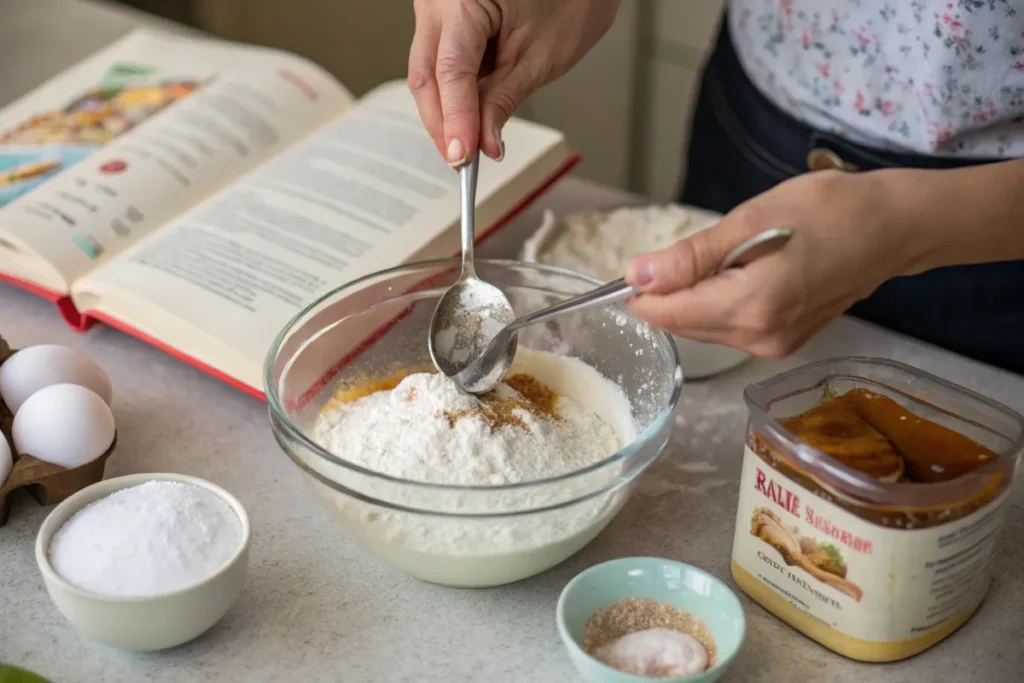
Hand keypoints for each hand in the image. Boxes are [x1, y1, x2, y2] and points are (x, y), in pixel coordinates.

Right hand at [409, 0, 619, 164]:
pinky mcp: (446, 15)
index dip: (455, 119)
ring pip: (428, 68)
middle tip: (462, 159)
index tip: (462, 156)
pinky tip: (468, 114)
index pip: (450, 70)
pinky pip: (440, 58)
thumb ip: (503, 100)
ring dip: (447, 108)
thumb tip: (483, 142)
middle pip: (426, 72)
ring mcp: (438, 4)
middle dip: (443, 121)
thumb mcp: (539, 57)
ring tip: (468, 142)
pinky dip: (453, 89)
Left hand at [624, 170, 921, 356]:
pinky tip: (740, 274)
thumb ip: (690, 257)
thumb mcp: (750, 221)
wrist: (892, 227)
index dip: (641, 291)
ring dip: (695, 297)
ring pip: (703, 327)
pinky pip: (729, 328)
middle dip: (669, 292)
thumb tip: (637, 276)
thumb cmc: (827, 211)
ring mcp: (774, 346)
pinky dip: (719, 302)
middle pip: (681, 325)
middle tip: (690, 249)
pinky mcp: (783, 342)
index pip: (666, 314)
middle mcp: (759, 339)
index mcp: (749, 309)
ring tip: (723, 256)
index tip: (638, 264)